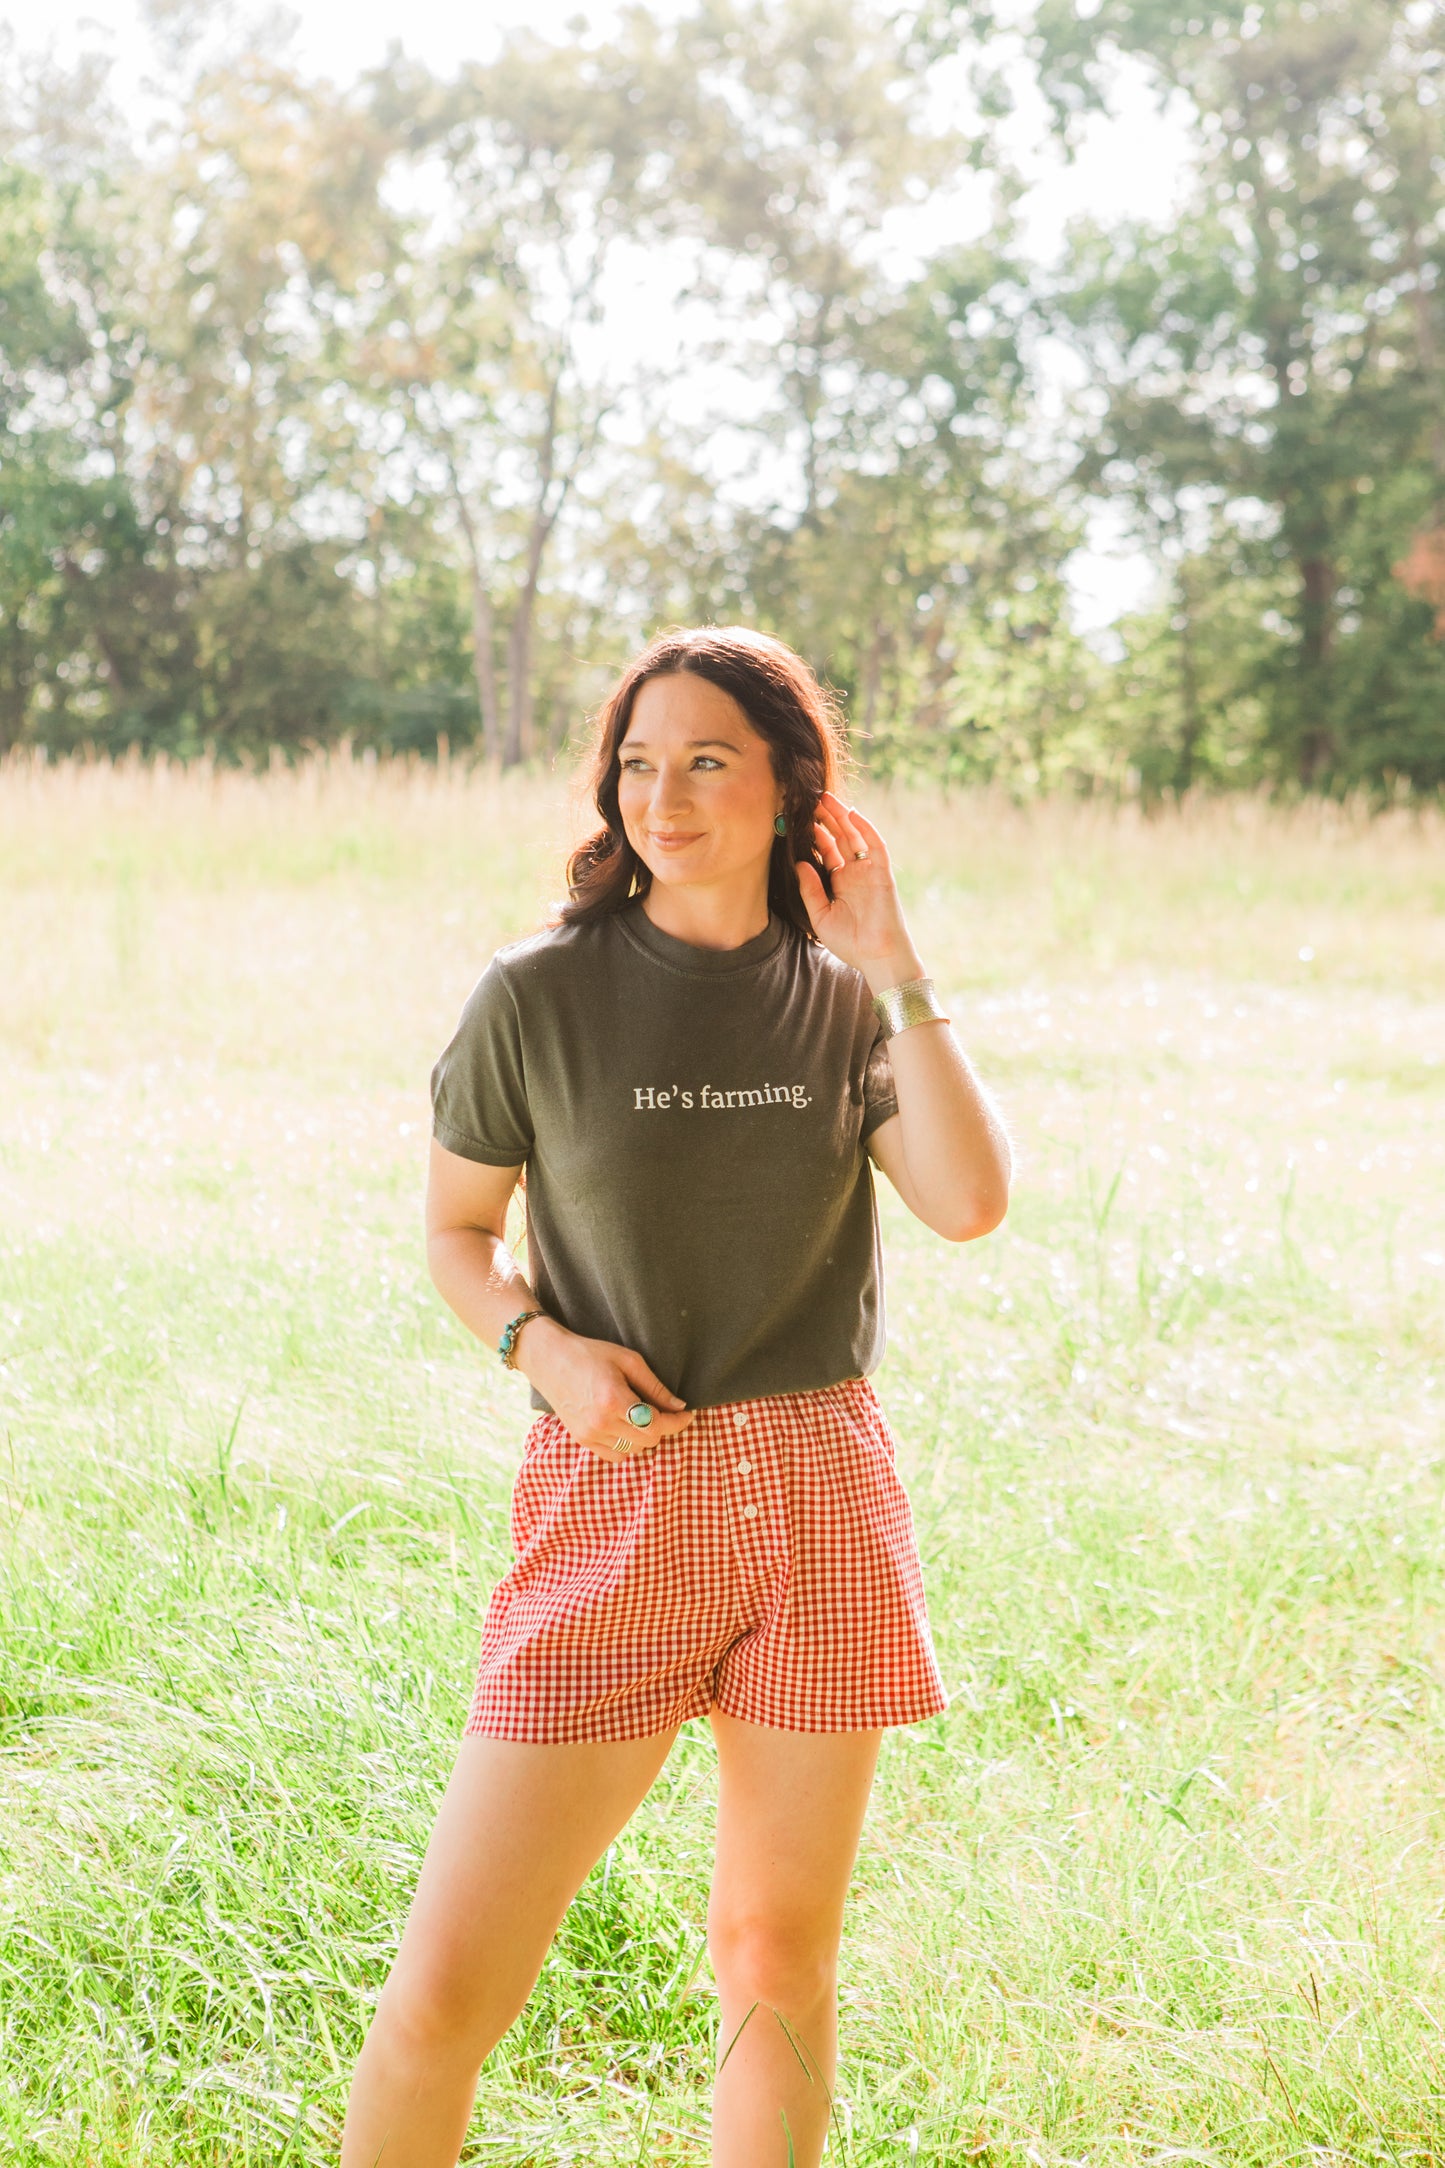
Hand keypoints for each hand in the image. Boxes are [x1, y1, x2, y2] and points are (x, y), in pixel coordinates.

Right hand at [517, 1318, 695, 1461]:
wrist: (550, 1359)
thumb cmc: (591, 1353)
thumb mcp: (629, 1360)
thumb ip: (655, 1387)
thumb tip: (679, 1406)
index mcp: (614, 1401)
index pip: (657, 1425)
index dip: (678, 1423)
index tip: (687, 1414)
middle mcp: (601, 1423)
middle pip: (649, 1441)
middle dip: (663, 1427)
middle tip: (666, 1410)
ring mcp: (589, 1435)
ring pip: (634, 1451)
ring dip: (645, 1437)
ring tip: (643, 1416)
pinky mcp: (582, 1440)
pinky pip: (615, 1455)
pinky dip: (627, 1445)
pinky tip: (626, 1425)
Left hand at [794, 792, 923, 990]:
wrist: (877, 956)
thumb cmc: (849, 943)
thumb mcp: (820, 915)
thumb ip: (810, 889)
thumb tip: (799, 863)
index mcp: (839, 883)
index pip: (825, 852)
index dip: (813, 835)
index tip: (797, 819)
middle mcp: (854, 873)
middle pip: (839, 838)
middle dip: (826, 819)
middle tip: (809, 799)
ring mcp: (868, 871)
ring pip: (855, 836)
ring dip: (842, 817)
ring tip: (825, 798)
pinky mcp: (882, 872)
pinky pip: (875, 845)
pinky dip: (865, 828)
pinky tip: (852, 813)